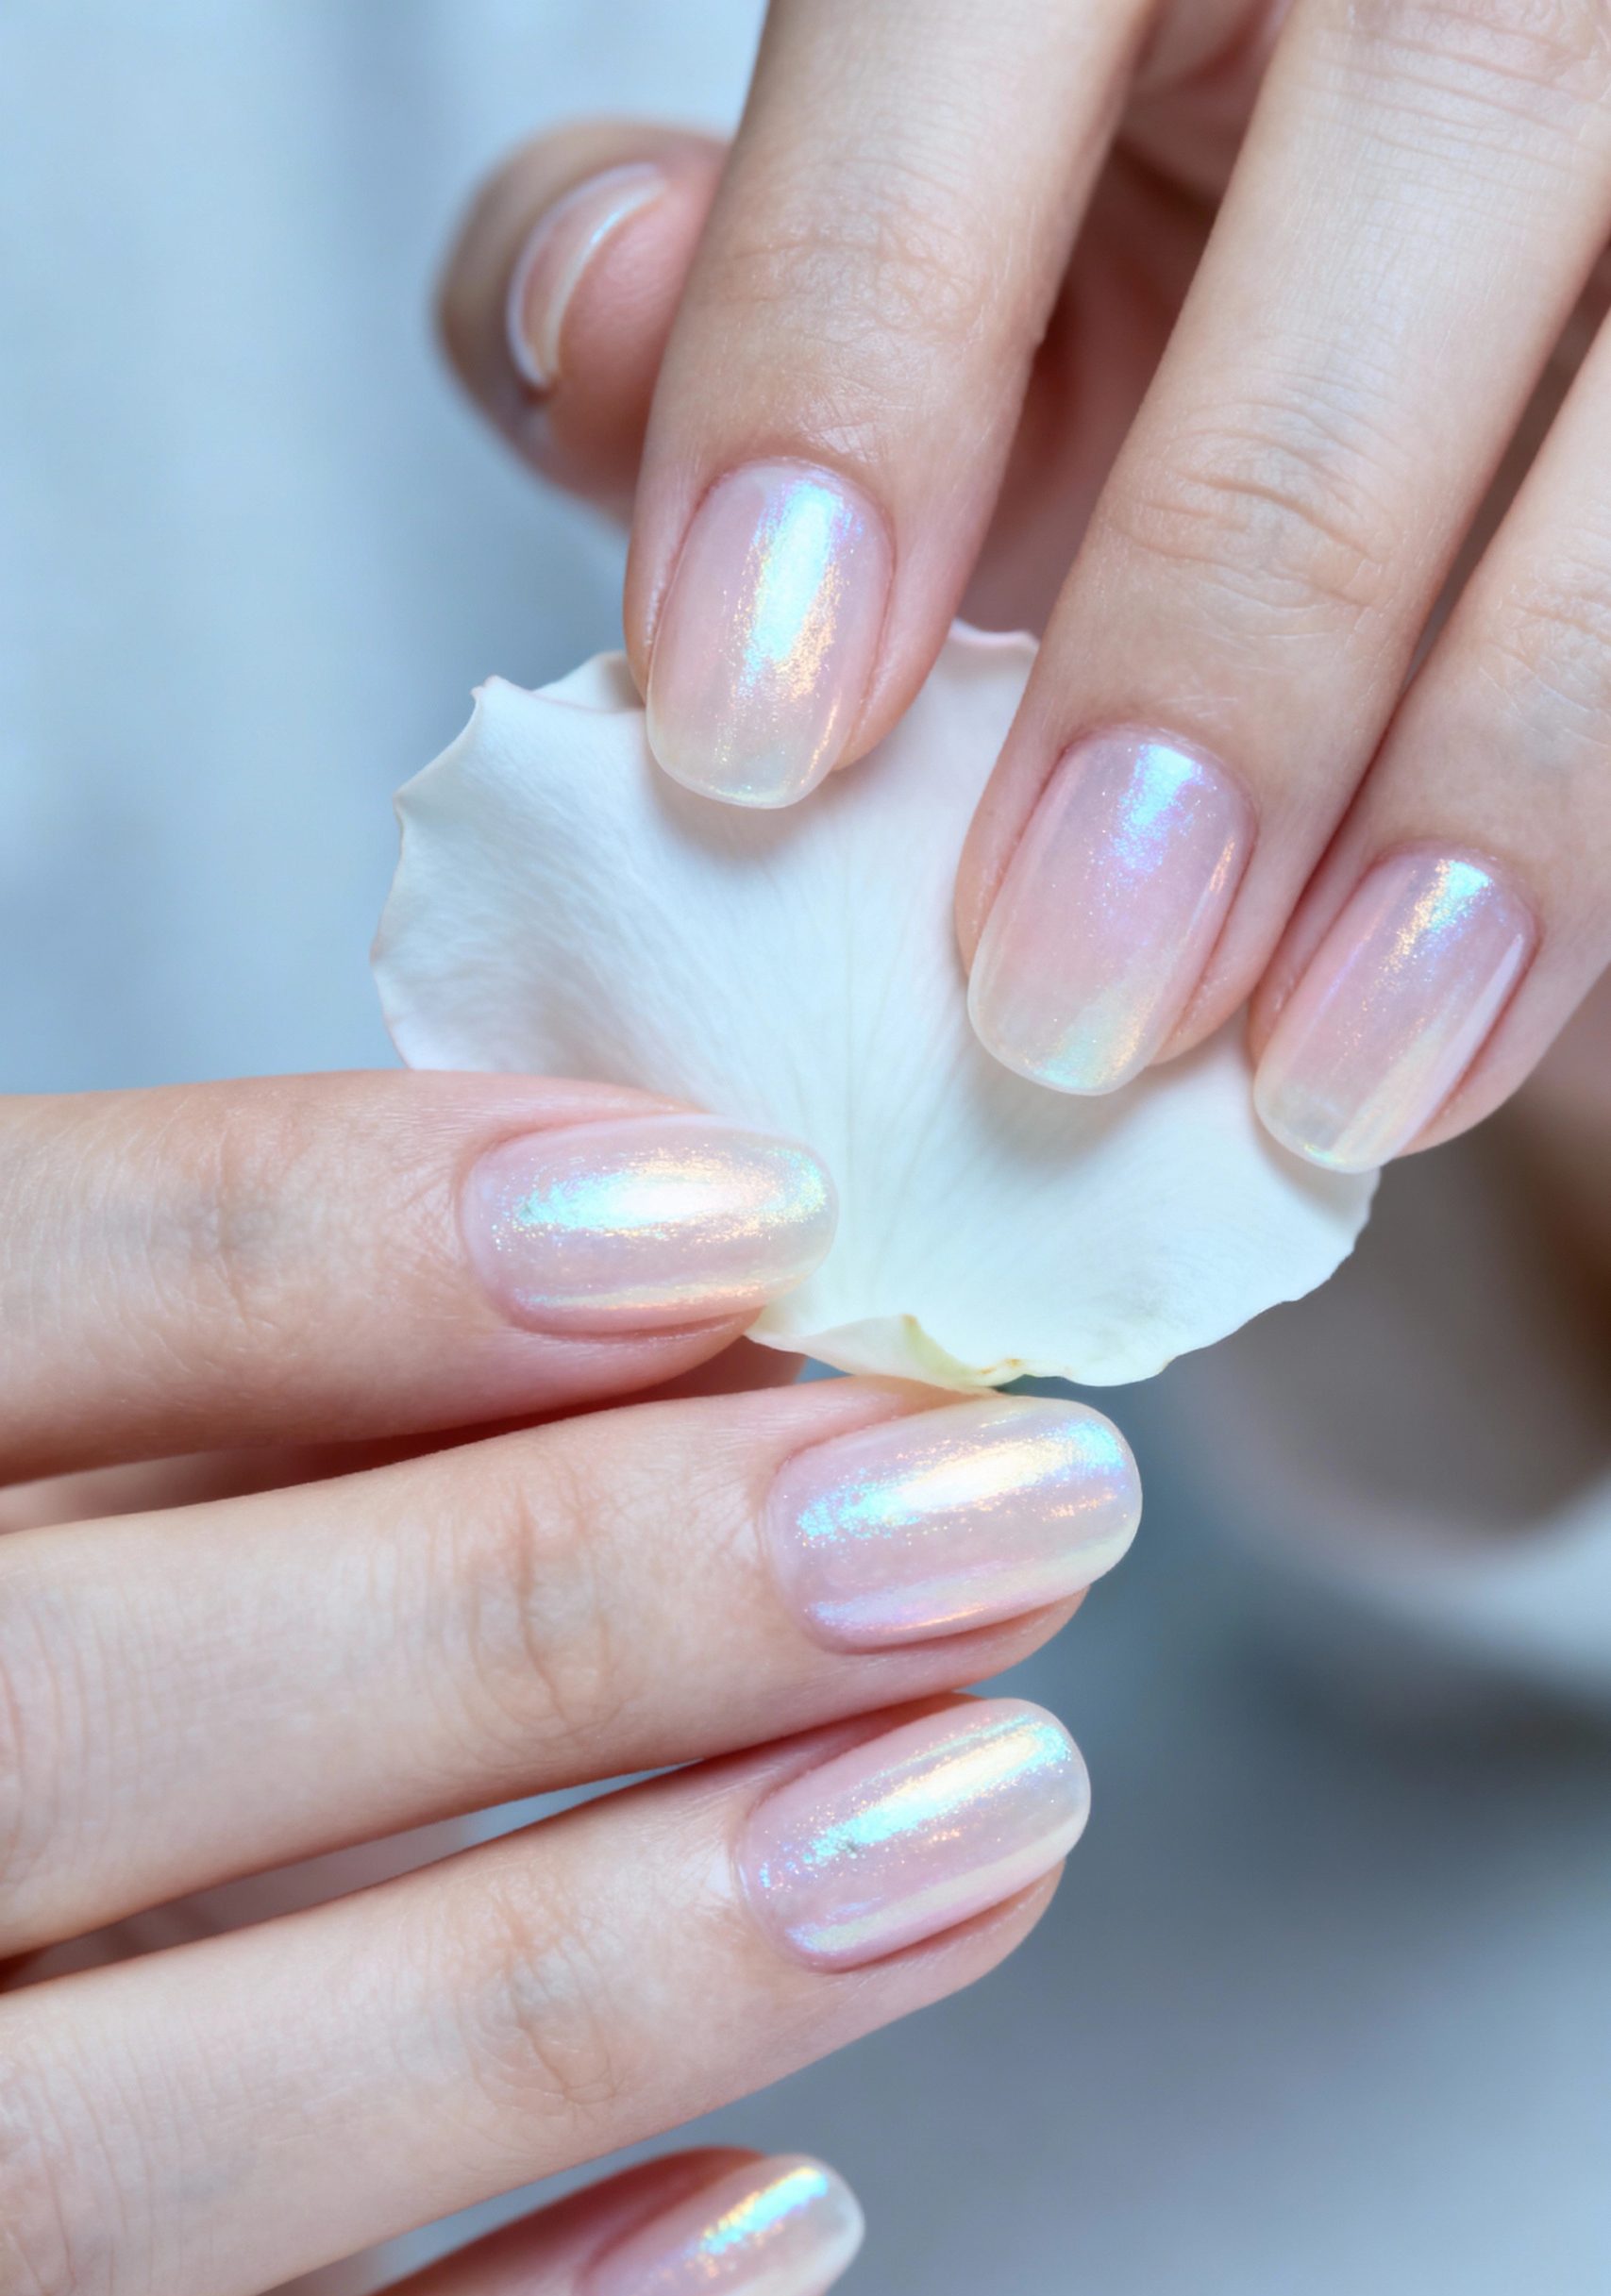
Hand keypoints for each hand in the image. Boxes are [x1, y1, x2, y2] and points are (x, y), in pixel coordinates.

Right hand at [0, 1073, 1135, 2295]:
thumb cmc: (53, 1650)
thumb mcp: (89, 1477)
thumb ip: (276, 1398)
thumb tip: (713, 1315)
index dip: (322, 1238)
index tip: (729, 1214)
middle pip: (63, 1725)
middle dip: (566, 1603)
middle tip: (978, 1512)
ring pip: (123, 2155)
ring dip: (605, 1976)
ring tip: (990, 1804)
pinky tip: (773, 2224)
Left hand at [438, 0, 1610, 1177]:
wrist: (1384, 327)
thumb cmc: (1118, 261)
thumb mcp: (924, 248)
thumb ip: (735, 268)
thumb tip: (585, 321)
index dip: (860, 351)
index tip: (755, 729)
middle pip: (1428, 137)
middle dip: (1225, 607)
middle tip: (1057, 987)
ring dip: (1491, 762)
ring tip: (1312, 1075)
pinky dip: (1597, 814)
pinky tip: (1452, 1032)